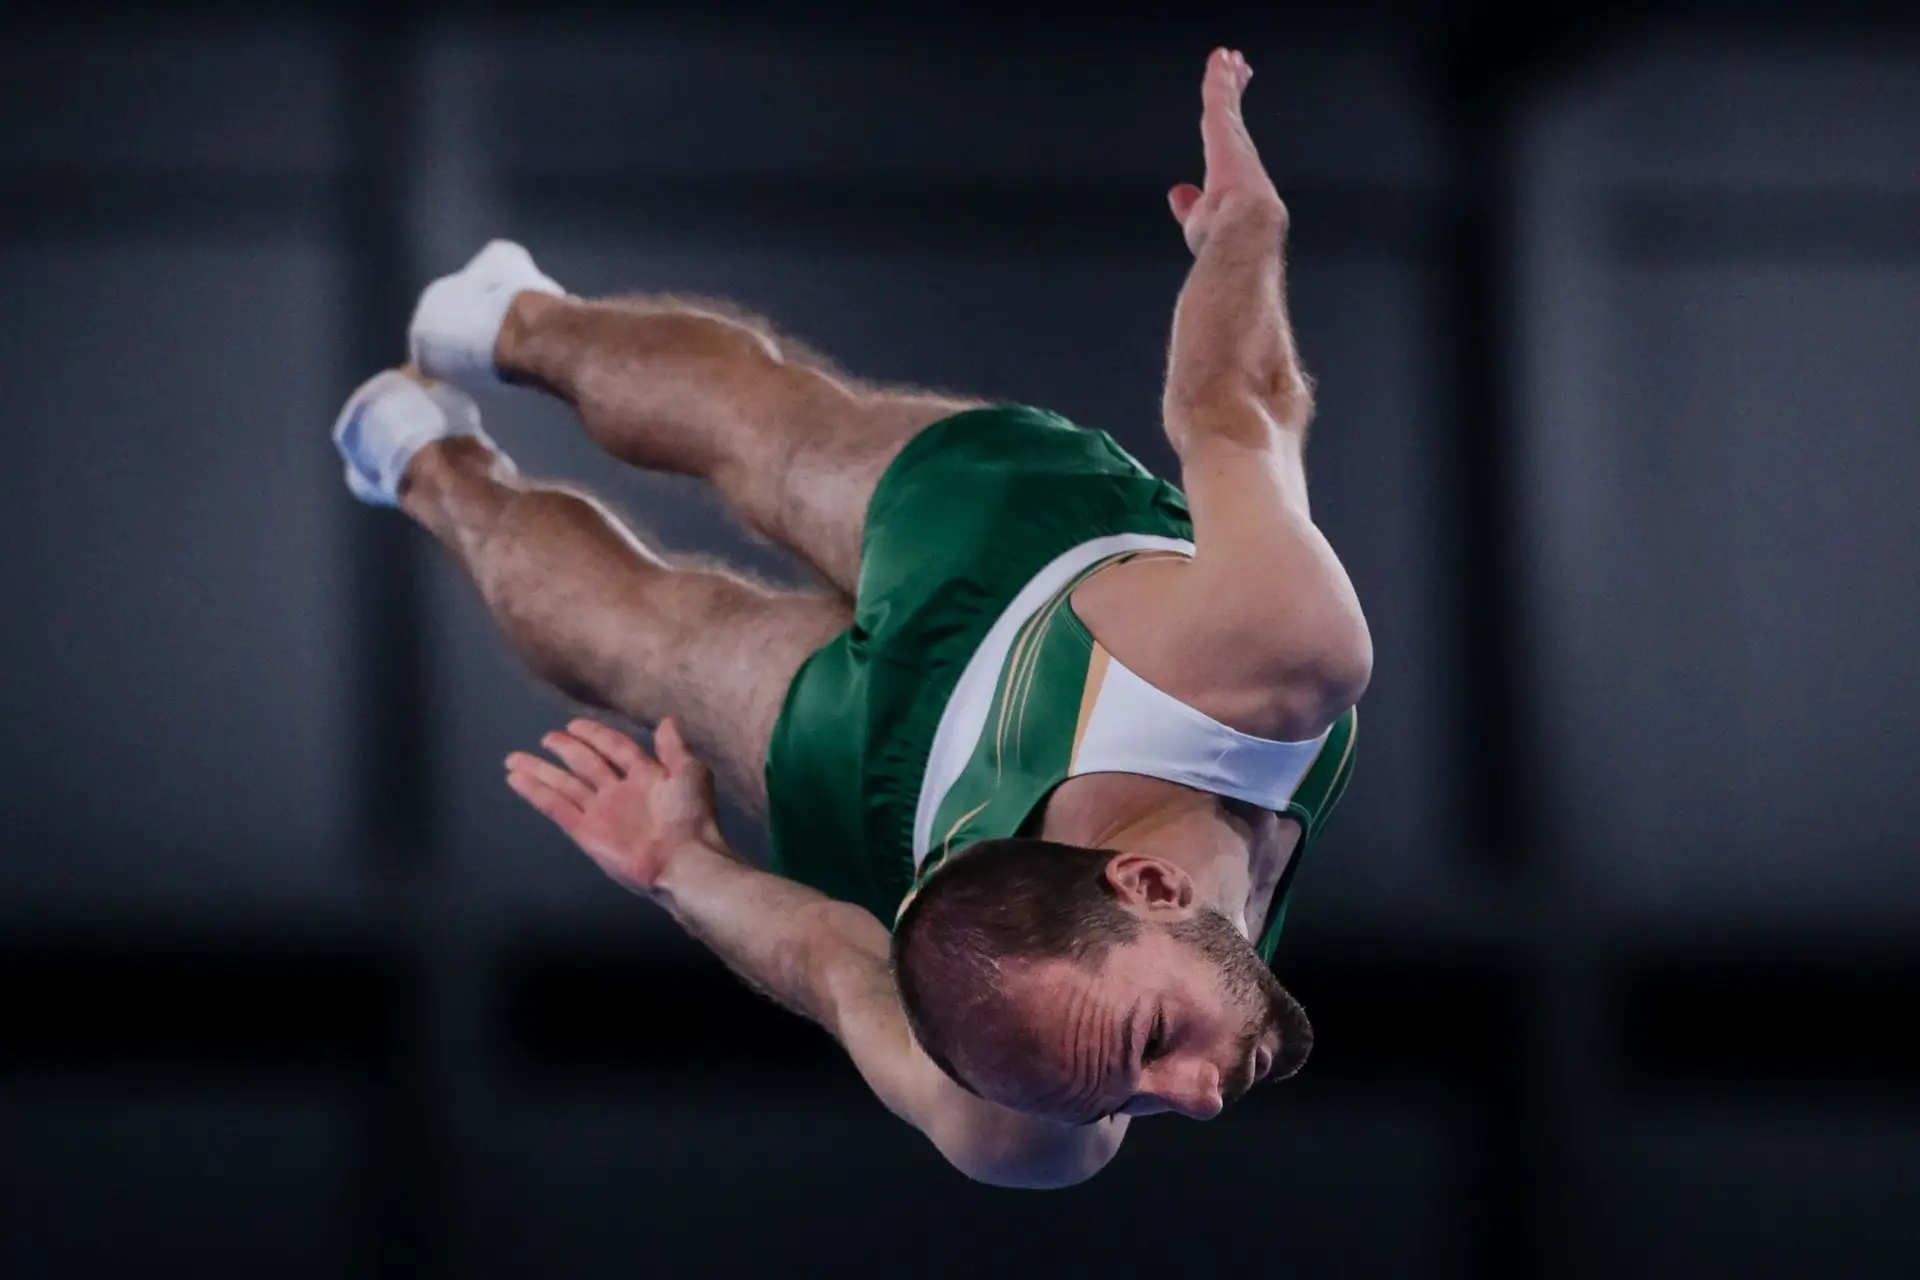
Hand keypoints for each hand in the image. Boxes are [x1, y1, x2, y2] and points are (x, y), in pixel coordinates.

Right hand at [505, 717, 720, 894]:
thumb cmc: (690, 815)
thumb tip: (667, 721)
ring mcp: (601, 813)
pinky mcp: (586, 832)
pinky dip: (536, 793)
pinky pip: (557, 808)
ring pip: (565, 785)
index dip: (597, 735)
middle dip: (566, 750)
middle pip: (586, 764)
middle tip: (547, 738)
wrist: (684, 859)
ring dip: (540, 771)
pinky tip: (516, 779)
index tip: (574, 724)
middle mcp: (619, 792)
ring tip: (513, 758)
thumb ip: (674, 748)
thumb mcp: (689, 773)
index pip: (616, 748)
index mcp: (646, 776)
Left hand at [1168, 48, 1284, 254]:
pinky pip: (1218, 94)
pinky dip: (1218, 75)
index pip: (1230, 142)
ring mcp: (1232, 137)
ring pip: (1225, 100)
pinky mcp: (1222, 125)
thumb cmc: (1226, 235)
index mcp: (1232, 175)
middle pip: (1231, 115)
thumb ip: (1190, 205)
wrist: (1242, 230)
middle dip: (1233, 93)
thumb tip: (1180, 195)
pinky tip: (1219, 58)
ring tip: (1226, 57)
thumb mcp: (1198, 220)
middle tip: (1237, 70)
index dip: (1231, 125)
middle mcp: (1236, 153)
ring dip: (1226, 77)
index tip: (1232, 110)